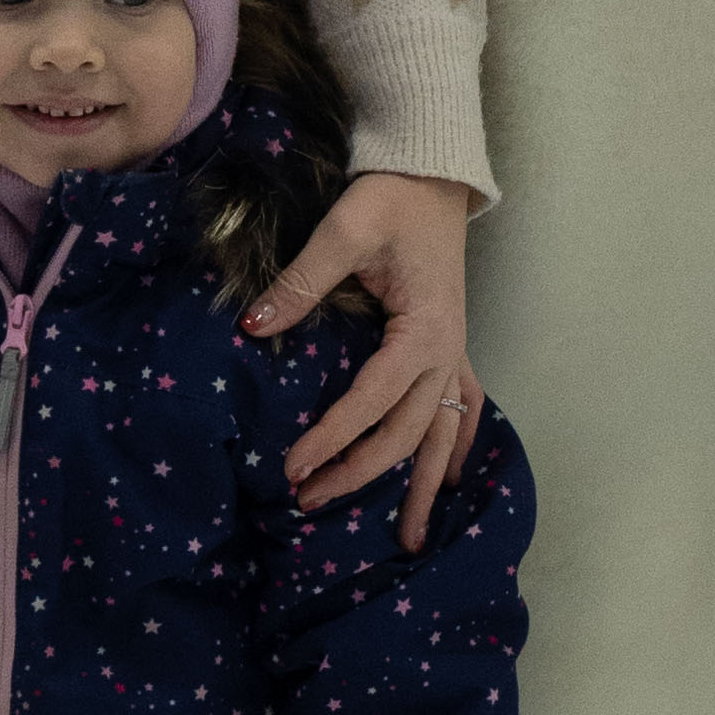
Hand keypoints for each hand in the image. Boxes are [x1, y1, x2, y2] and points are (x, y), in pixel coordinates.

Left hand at [252, 169, 485, 547]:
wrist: (432, 172)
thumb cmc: (391, 197)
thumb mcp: (345, 230)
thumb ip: (301, 282)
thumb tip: (253, 324)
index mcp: (424, 331)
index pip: (373, 399)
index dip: (333, 437)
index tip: (293, 466)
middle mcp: (447, 353)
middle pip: (407, 433)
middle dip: (361, 473)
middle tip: (310, 502)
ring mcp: (453, 352)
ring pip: (441, 436)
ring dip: (421, 485)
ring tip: (405, 541)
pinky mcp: (450, 347)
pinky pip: (461, 411)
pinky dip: (456, 449)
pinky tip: (448, 482)